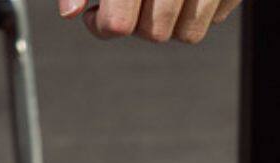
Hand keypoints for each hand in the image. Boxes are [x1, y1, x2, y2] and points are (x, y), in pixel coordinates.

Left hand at [59, 0, 241, 42]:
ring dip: (170, 23)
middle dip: (136, 23)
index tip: (97, 11)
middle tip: (130, 2)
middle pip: (153, 34)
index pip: (118, 24)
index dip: (101, 24)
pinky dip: (200, 9)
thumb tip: (70, 13)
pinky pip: (216, 18)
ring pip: (188, 34)